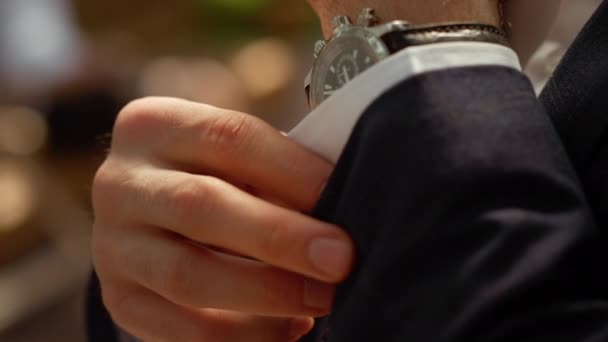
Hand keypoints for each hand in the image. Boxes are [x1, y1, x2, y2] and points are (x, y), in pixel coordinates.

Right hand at [92, 97, 354, 340]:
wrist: (152, 214)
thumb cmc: (216, 177)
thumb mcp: (236, 157)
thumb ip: (276, 172)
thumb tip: (343, 205)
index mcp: (153, 125)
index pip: (229, 137)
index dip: (293, 170)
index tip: (345, 194)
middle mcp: (121, 182)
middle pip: (200, 205)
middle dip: (280, 236)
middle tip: (340, 259)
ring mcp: (112, 245)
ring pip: (188, 276)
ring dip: (267, 293)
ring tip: (321, 299)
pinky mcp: (120, 300)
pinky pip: (182, 330)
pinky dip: (245, 336)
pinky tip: (289, 327)